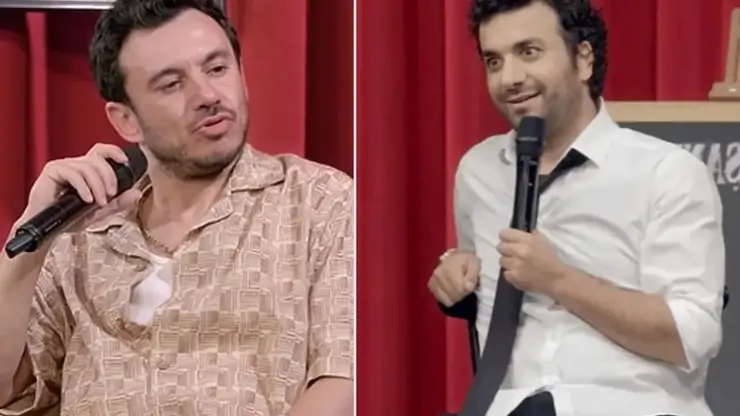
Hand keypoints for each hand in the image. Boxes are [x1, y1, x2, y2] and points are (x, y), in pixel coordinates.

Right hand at [16, 143, 142, 237]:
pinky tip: (87, 199)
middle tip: (110, 196)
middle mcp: (76, 164)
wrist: (47, 229)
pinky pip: (73, 173)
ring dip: (98, 186)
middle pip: (98, 160)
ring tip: (99, 202)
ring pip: (88, 167)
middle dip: (109, 178)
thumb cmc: (69, 218)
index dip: (114, 151)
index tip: (125, 161)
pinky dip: (84, 187)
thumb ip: (117, 203)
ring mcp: (63, 166)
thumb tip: (137, 193)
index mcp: (87, 170)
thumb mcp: (99, 212)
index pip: (102, 152)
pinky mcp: (52, 171)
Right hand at [428, 250, 480, 306]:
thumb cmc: (466, 260)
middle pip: (454, 296)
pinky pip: (440, 299)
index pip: (460, 290)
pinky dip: (447, 298)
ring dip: (454, 297)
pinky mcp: (431, 285)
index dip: (467, 291)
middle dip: (462, 295)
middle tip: (464, 288)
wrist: (455, 255)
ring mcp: (434, 281)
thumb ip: (472, 276)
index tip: (469, 286)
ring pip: (447, 299)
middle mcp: (439, 276)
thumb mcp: (474, 264)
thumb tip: (468, 288)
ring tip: (458, 289)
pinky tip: (450, 291)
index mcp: (450, 270)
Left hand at [497, 229, 567, 293]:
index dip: (506, 237)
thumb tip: (517, 234)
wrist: (556, 278)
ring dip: (508, 261)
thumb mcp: (542, 240)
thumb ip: (529, 235)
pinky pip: (505, 273)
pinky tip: (519, 273)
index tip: (509, 240)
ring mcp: (515, 266)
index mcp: (526, 240)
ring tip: (517, 264)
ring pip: (501, 260)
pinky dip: (511, 273)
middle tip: (513, 253)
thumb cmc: (550, 258)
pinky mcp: (514, 278)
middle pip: (500, 247)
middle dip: (506, 249)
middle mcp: (519, 251)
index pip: (504, 233)